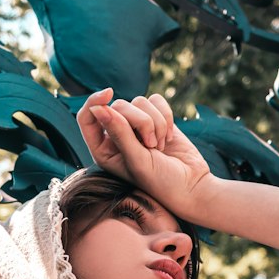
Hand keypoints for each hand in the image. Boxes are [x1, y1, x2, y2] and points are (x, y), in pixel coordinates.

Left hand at [76, 89, 212, 222]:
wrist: (191, 185)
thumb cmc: (160, 181)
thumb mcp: (137, 160)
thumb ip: (119, 133)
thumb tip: (98, 107)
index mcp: (103, 149)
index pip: (87, 117)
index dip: (95, 101)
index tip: (109, 94)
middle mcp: (117, 135)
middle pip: (119, 106)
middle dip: (140, 122)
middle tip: (152, 145)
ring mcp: (137, 126)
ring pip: (140, 101)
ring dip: (156, 123)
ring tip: (161, 146)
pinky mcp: (157, 118)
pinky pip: (156, 101)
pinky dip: (166, 116)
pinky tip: (170, 137)